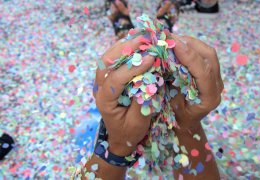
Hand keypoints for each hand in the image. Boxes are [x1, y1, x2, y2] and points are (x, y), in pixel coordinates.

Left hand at [94, 37, 153, 155]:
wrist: (121, 138)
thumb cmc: (129, 132)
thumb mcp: (138, 122)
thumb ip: (143, 101)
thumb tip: (150, 79)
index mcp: (105, 101)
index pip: (115, 80)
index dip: (133, 68)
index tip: (151, 59)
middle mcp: (99, 89)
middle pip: (105, 63)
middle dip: (124, 49)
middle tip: (143, 39)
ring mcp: (102, 82)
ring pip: (107, 58)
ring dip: (123, 46)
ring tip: (140, 36)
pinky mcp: (109, 79)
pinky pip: (112, 60)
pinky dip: (123, 50)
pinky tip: (135, 43)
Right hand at [171, 34, 223, 130]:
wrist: (187, 124)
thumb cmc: (178, 118)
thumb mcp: (173, 106)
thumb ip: (173, 86)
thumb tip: (165, 63)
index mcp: (210, 98)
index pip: (204, 72)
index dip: (189, 56)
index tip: (173, 43)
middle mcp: (217, 86)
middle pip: (209, 57)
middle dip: (190, 44)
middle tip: (170, 38)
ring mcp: (217, 79)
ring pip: (208, 53)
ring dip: (190, 43)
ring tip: (173, 39)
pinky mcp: (212, 73)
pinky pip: (204, 55)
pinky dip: (191, 47)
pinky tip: (178, 44)